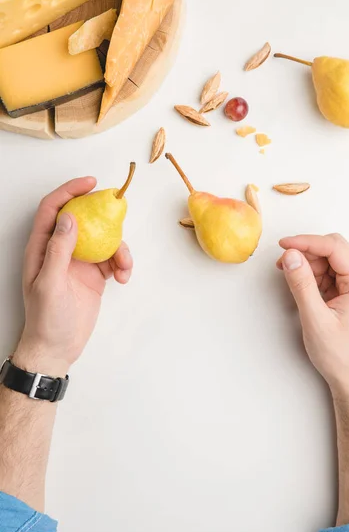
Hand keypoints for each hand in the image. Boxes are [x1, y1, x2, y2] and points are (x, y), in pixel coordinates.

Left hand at [13, 177, 132, 376]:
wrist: (57, 347)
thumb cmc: (45, 318)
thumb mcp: (49, 282)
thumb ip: (59, 249)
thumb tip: (70, 218)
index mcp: (42, 247)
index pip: (53, 209)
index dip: (70, 192)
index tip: (90, 184)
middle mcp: (61, 250)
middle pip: (83, 219)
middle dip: (102, 214)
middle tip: (118, 211)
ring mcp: (79, 262)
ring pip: (103, 240)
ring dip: (118, 248)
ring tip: (123, 267)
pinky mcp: (94, 275)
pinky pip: (112, 259)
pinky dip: (122, 264)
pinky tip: (123, 277)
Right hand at [277, 234, 348, 393]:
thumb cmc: (341, 355)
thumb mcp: (316, 319)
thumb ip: (302, 284)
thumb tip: (291, 256)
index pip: (334, 247)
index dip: (306, 242)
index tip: (284, 245)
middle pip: (334, 249)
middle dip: (306, 252)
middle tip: (285, 263)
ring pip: (330, 259)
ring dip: (309, 264)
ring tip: (292, 280)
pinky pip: (331, 272)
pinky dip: (314, 275)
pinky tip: (304, 287)